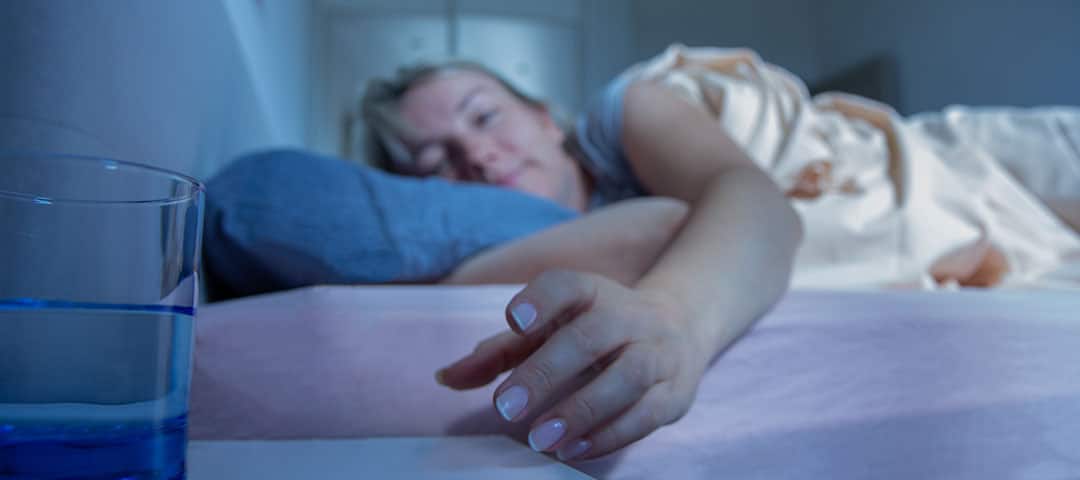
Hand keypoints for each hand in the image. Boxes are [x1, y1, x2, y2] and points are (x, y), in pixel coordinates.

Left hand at [436, 270, 710, 460]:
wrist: (679, 329)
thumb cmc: (592, 332)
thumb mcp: (547, 332)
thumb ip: (497, 354)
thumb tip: (445, 378)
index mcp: (592, 293)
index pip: (568, 286)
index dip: (542, 300)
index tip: (514, 321)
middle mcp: (628, 317)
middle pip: (591, 337)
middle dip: (546, 372)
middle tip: (505, 409)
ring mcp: (657, 353)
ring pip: (627, 377)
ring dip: (581, 410)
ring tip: (539, 440)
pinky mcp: (674, 392)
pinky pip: (646, 414)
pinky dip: (609, 435)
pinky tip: (573, 449)